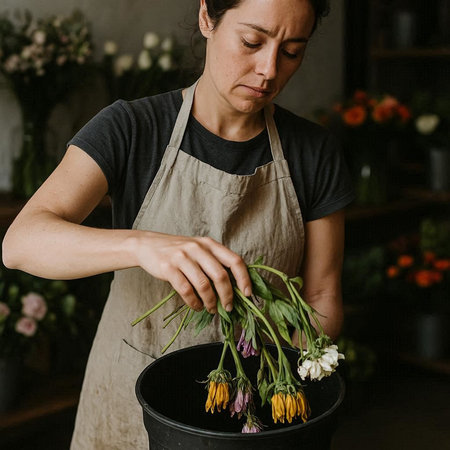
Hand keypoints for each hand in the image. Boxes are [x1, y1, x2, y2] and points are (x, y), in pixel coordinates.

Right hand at [134, 232, 251, 313]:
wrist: (148, 245)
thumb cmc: (178, 250)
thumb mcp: (199, 249)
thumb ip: (215, 262)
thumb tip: (235, 287)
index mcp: (210, 244)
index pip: (234, 260)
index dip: (244, 278)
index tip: (247, 294)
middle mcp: (198, 248)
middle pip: (220, 275)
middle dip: (227, 295)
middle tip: (229, 307)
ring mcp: (182, 257)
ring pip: (204, 285)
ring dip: (210, 302)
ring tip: (211, 309)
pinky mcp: (168, 268)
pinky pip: (186, 290)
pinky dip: (194, 302)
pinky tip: (196, 306)